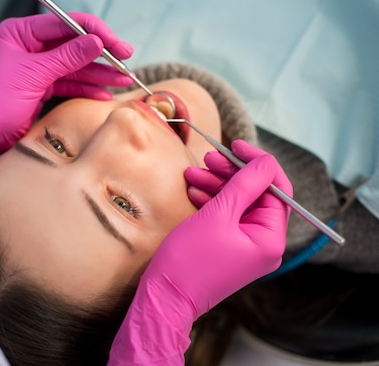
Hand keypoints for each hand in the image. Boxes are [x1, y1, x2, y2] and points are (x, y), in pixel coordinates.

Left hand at [0, 13, 133, 205]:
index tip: (115, 44)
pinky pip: (69, 84)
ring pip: (75, 66)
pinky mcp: (40, 89)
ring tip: (124, 79)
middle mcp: (28, 47)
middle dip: (100, 53)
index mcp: (20, 33)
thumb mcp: (33, 75)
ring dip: (99, 73)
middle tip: (126, 60)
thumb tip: (96, 41)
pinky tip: (105, 93)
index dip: (94, 32)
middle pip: (73, 44)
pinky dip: (87, 88)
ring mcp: (35, 68)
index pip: (65, 23)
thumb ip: (66, 57)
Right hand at [109, 141, 291, 364]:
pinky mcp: (227, 248)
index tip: (236, 146)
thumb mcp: (218, 214)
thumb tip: (265, 161)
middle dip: (232, 173)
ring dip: (217, 184)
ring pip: (238, 204)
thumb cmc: (190, 259)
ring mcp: (245, 247)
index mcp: (270, 238)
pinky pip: (226, 217)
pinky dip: (212, 201)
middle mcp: (263, 244)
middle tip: (209, 158)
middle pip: (256, 195)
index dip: (258, 164)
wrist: (165, 297)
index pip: (277, 190)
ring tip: (193, 173)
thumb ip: (244, 184)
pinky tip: (193, 190)